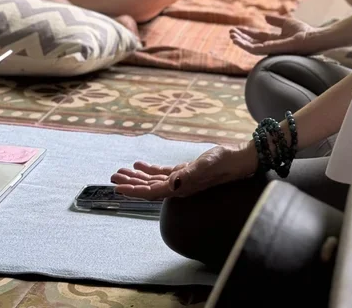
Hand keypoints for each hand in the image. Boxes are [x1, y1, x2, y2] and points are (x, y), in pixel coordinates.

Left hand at [111, 145, 256, 199]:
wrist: (239, 159)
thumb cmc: (224, 162)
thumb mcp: (206, 165)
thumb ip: (189, 174)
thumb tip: (172, 183)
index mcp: (181, 188)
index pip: (151, 192)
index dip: (134, 190)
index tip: (117, 188)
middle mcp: (178, 186)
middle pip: (148, 188)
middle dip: (130, 183)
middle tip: (112, 178)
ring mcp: (181, 179)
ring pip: (153, 180)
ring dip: (137, 176)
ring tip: (120, 171)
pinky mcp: (186, 171)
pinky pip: (163, 172)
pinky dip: (150, 168)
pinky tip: (139, 163)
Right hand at [230, 14, 318, 56]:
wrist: (311, 37)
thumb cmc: (303, 31)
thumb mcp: (286, 22)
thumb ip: (275, 21)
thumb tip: (264, 17)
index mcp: (274, 40)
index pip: (257, 37)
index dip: (247, 33)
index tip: (237, 28)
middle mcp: (271, 46)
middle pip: (252, 42)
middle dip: (241, 38)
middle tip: (231, 32)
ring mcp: (271, 49)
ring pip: (251, 47)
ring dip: (241, 42)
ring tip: (231, 36)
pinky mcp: (272, 50)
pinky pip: (256, 49)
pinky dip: (246, 45)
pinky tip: (238, 41)